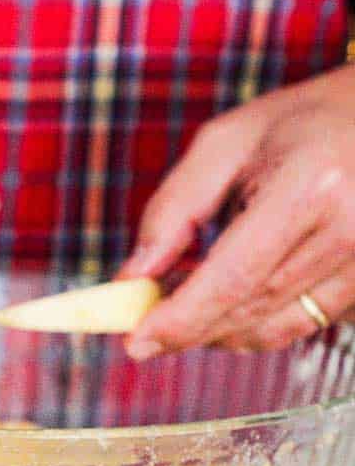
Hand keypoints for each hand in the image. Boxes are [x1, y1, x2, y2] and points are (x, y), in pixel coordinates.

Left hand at [120, 65, 354, 356]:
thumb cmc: (301, 124)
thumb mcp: (226, 144)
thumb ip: (173, 210)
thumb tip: (132, 278)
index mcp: (311, 187)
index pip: (234, 277)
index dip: (181, 319)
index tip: (138, 342)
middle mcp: (350, 232)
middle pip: (250, 311)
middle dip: (190, 327)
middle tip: (147, 323)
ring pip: (275, 329)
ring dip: (221, 329)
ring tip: (189, 303)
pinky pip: (302, 325)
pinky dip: (258, 322)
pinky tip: (236, 297)